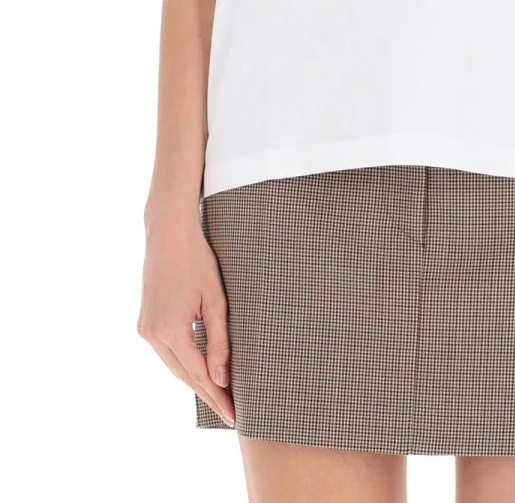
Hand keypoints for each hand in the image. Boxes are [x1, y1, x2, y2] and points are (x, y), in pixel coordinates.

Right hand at [137, 212, 234, 425]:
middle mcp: (152, 335)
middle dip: (208, 394)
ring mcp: (145, 329)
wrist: (169, 234)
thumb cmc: (197, 260)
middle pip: (184, 375)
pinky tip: (199, 371)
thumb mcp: (216, 300)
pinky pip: (167, 353)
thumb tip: (221, 378)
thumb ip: (218, 340)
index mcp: (170, 331)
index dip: (217, 396)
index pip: (198, 375)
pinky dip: (184, 364)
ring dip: (195, 381)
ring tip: (218, 397)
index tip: (233, 415)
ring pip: (174, 366)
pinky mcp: (145, 322)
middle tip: (230, 413)